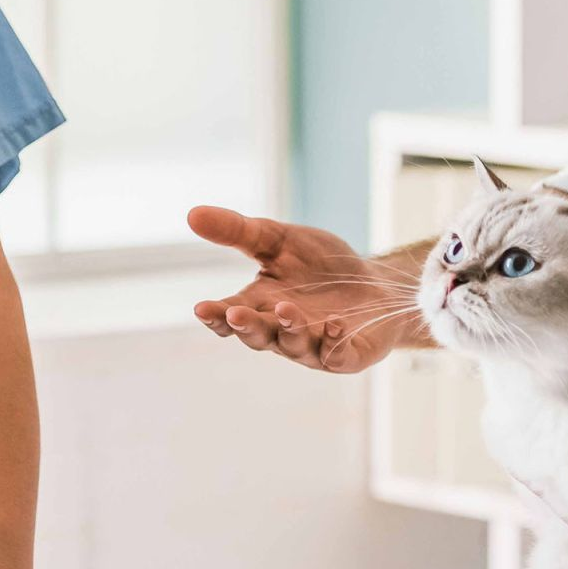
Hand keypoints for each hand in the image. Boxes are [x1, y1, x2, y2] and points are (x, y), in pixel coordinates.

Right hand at [188, 206, 423, 372]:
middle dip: (247, 326)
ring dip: (289, 328)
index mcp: (259, 306)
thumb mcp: (278, 239)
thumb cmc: (321, 265)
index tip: (202, 308)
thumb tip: (191, 214)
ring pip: (294, 345)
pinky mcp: (346, 355)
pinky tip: (334, 324)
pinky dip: (333, 342)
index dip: (216, 316)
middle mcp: (281, 332)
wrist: (375, 282)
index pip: (229, 316)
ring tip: (287, 309)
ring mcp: (313, 347)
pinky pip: (337, 354)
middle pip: (258, 336)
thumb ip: (239, 231)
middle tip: (235, 313)